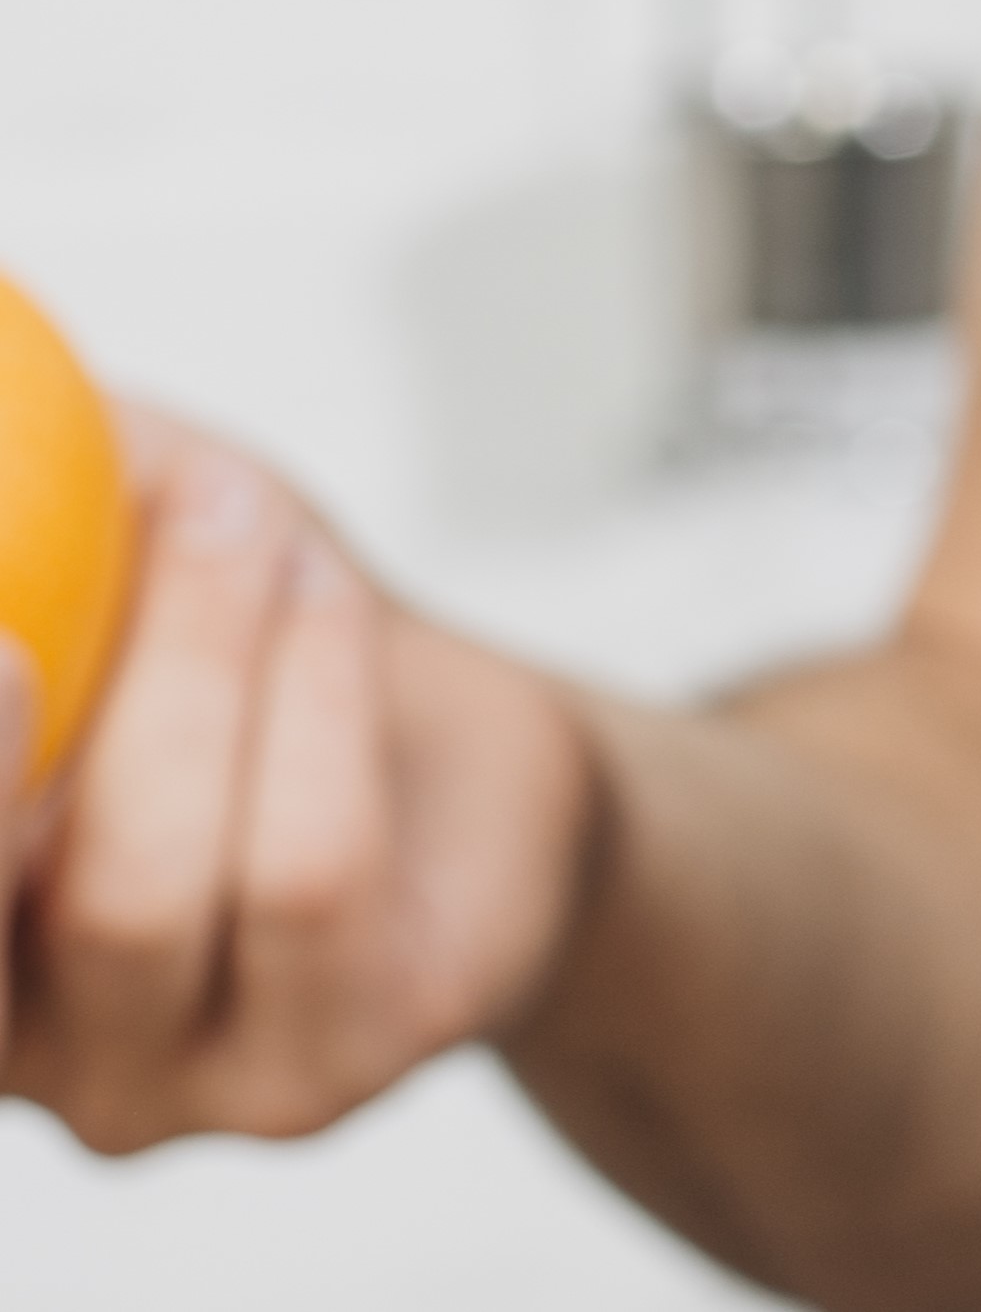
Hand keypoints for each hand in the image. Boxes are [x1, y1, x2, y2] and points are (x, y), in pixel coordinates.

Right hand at [4, 413, 600, 1148]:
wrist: (470, 753)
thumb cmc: (255, 648)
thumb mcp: (113, 536)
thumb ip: (28, 477)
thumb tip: (2, 358)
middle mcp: (24, 1055)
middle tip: (10, 637)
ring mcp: (170, 1086)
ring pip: (142, 895)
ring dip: (199, 670)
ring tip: (251, 527)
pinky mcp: (332, 1062)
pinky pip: (306, 875)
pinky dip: (316, 698)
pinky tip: (329, 600)